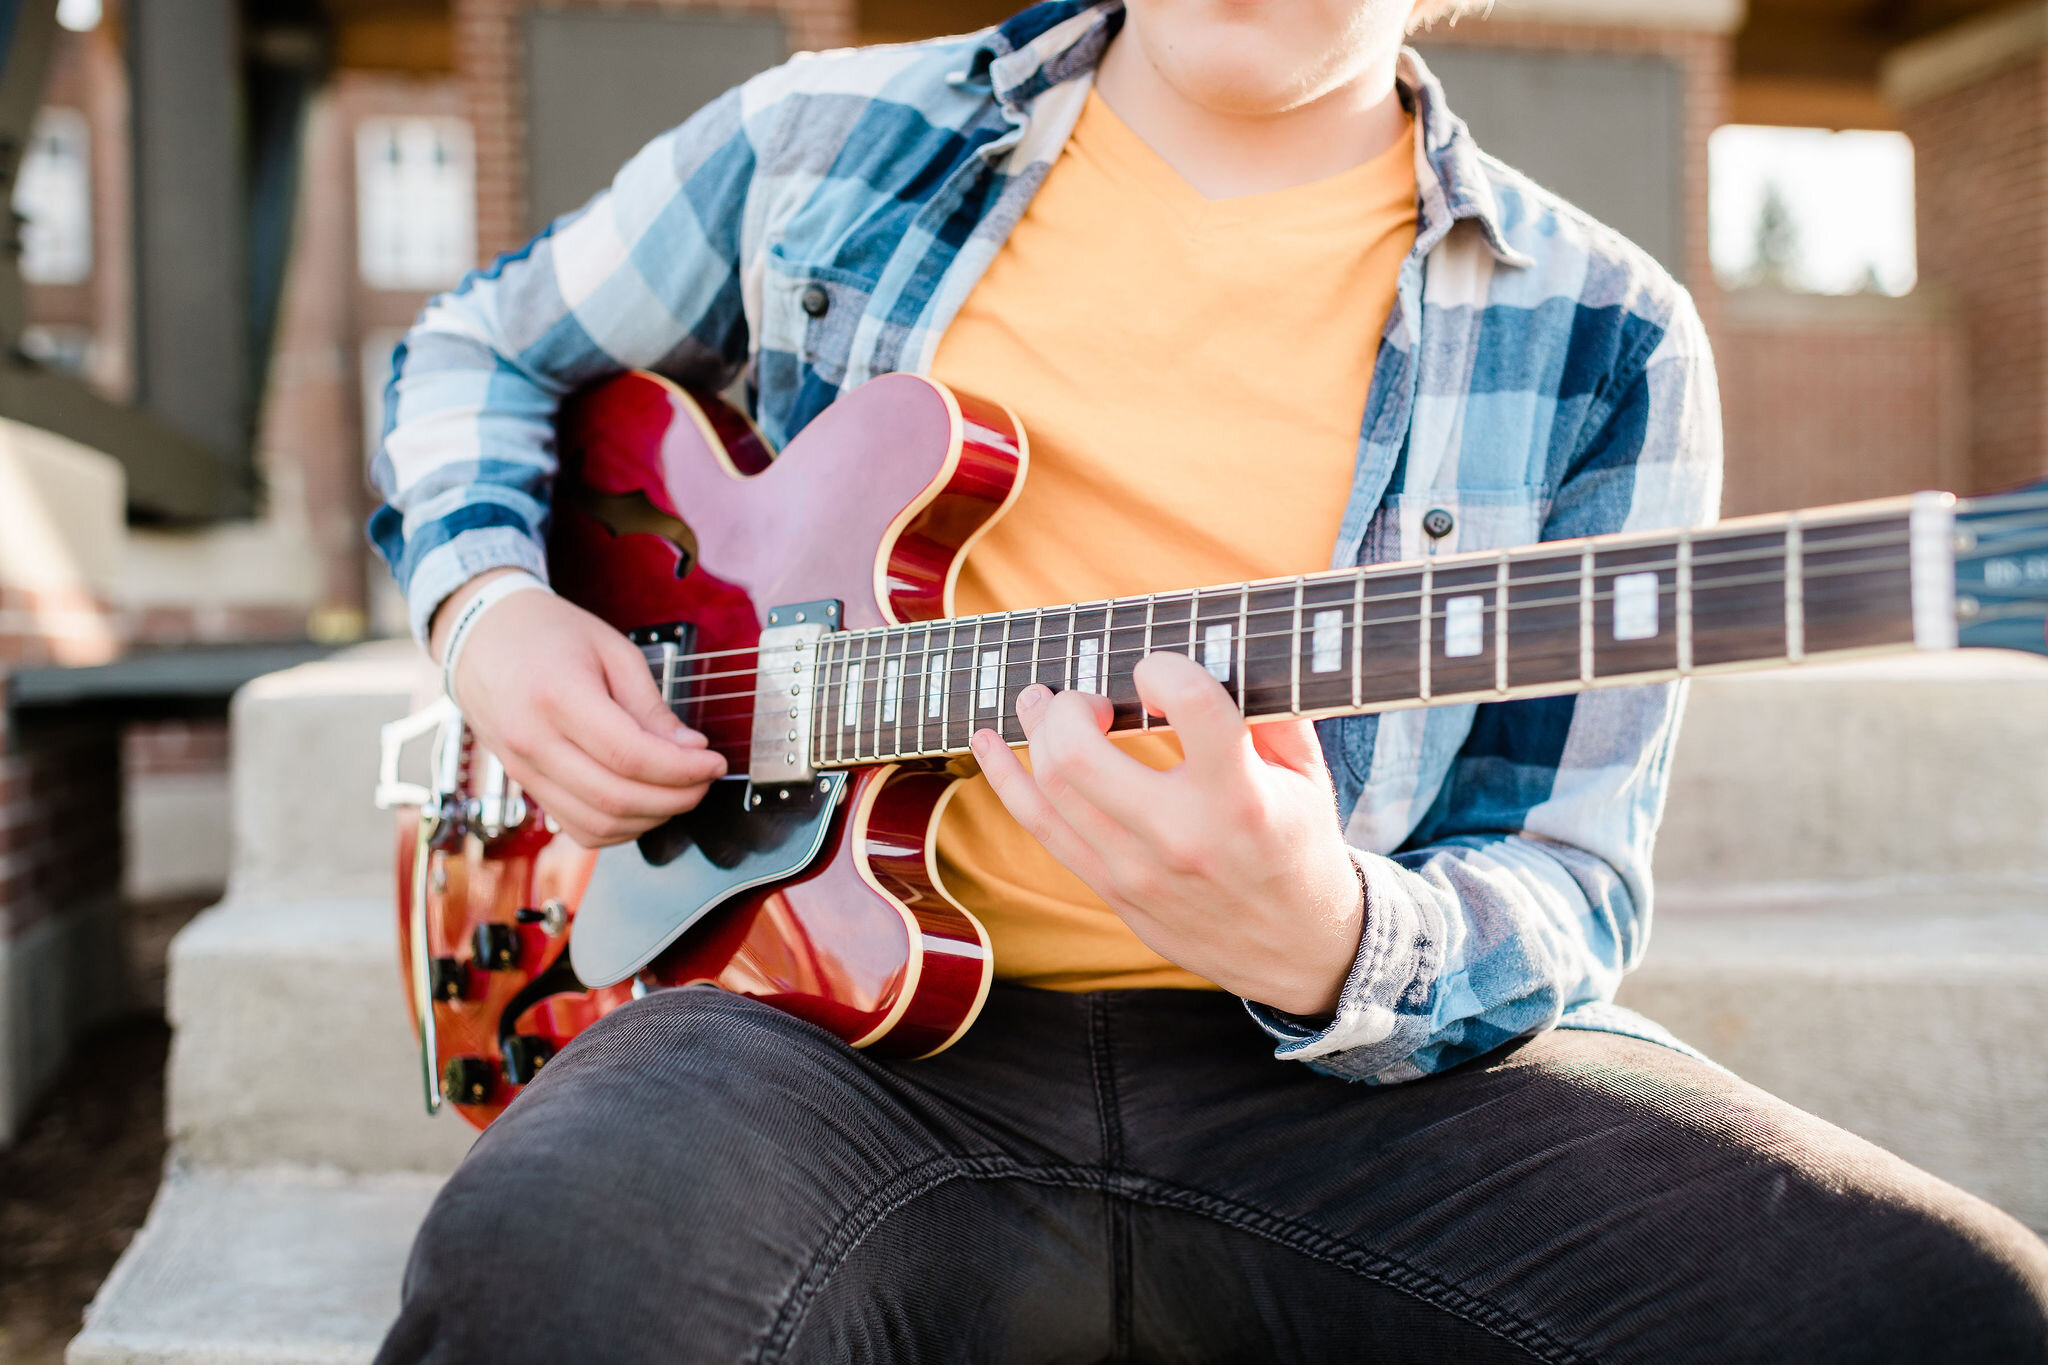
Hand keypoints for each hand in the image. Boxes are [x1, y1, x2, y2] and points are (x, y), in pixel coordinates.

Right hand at [431, 571, 726, 846]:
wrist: (482, 638)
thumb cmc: (551, 634)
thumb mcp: (613, 650)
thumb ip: (651, 707)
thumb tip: (691, 752)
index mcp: (557, 696)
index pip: (630, 756)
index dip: (683, 770)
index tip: (714, 762)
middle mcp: (533, 741)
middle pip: (616, 799)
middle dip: (676, 798)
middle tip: (705, 779)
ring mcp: (523, 770)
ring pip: (598, 825)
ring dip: (651, 819)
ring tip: (679, 791)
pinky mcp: (525, 786)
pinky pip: (578, 828)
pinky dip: (620, 829)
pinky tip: (644, 803)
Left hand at [971, 651, 1363, 1016]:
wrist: (1297, 951)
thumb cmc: (1301, 846)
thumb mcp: (1307, 775)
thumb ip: (1269, 708)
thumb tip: (1224, 644)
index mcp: (1241, 797)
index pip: (1190, 706)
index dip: (1163, 668)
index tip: (1157, 671)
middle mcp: (1182, 835)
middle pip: (1080, 754)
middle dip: (1068, 705)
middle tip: (1087, 696)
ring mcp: (1137, 869)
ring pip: (1050, 788)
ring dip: (1033, 730)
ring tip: (1037, 702)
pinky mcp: (1112, 889)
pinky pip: (1041, 827)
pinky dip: (1005, 778)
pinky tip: (989, 743)